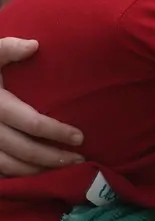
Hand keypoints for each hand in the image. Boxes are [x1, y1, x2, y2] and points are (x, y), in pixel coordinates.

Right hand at [0, 38, 83, 175]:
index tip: (80, 137)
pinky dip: (18, 175)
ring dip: (38, 171)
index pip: (31, 123)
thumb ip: (9, 49)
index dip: (57, 132)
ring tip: (64, 167)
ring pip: (9, 166)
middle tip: (79, 159)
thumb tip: (34, 45)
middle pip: (23, 150)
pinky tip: (37, 173)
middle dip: (53, 157)